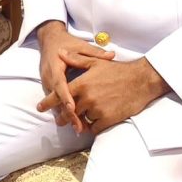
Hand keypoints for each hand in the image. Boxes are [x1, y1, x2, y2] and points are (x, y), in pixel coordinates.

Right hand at [35, 21, 115, 133]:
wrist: (50, 40)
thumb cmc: (67, 43)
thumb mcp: (80, 45)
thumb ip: (95, 52)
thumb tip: (112, 55)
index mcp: (56, 66)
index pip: (60, 84)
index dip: (66, 97)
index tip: (73, 107)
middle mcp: (49, 77)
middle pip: (57, 99)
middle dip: (67, 113)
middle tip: (79, 127)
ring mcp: (48, 83)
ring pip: (56, 103)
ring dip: (67, 116)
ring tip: (80, 129)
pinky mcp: (50, 88)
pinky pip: (57, 102)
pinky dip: (65, 112)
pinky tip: (76, 122)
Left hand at [38, 56, 169, 134]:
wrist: (140, 81)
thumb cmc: (117, 70)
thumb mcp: (95, 62)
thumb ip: (76, 60)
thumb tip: (61, 53)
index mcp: (82, 83)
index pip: (60, 95)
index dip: (49, 102)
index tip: (40, 108)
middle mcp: (87, 97)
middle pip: (69, 111)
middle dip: (64, 117)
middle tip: (59, 121)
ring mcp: (97, 109)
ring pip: (82, 120)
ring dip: (81, 120)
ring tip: (79, 122)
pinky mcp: (108, 119)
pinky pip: (94, 127)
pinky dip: (93, 126)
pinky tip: (94, 122)